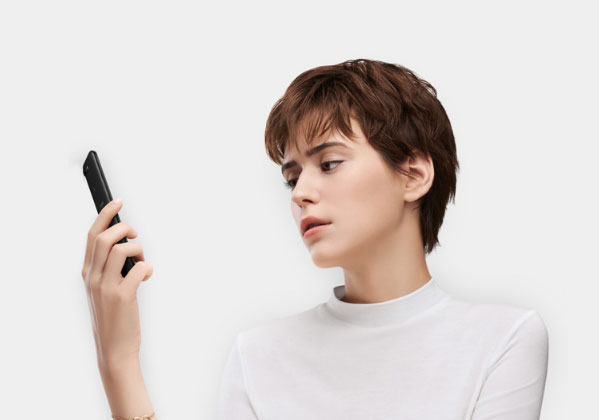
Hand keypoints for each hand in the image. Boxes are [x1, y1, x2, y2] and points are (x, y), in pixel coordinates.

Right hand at [81, 198, 153, 370]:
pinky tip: (148, 276)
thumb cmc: (113, 318)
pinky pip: (138, 269)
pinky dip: (147, 268)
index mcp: (87, 273)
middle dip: (123, 227)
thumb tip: (128, 246)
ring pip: (120, 249)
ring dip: (138, 249)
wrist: (114, 349)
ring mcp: (106, 287)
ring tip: (143, 262)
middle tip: (136, 234)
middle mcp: (93, 278)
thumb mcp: (102, 290)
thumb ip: (109, 269)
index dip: (105, 215)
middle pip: (104, 237)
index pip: (91, 236)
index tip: (117, 201)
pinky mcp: (123, 296)